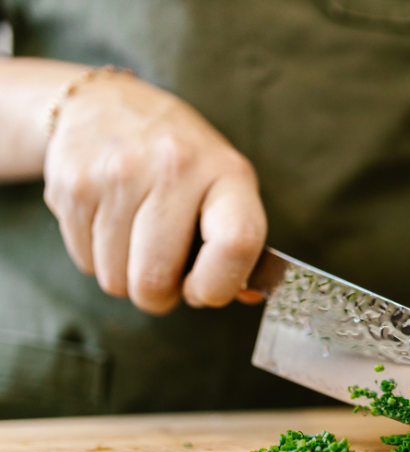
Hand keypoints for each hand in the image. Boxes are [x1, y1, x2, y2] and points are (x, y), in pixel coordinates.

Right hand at [43, 74, 266, 314]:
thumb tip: (245, 296)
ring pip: (116, 279)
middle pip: (155, 279)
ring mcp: (117, 174)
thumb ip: (239, 244)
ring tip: (139, 240)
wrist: (106, 106)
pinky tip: (112, 224)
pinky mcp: (72, 185)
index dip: (218, 285)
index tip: (204, 289)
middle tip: (166, 272)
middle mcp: (172, 166)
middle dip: (161, 294)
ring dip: (128, 276)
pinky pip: (86, 262)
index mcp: (226, 172)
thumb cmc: (183, 162)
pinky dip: (100, 258)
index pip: (236, 243)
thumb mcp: (226, 186)